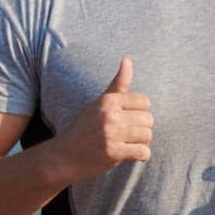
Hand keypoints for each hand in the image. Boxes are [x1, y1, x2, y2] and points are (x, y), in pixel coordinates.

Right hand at [50, 57, 152, 183]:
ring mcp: (110, 134)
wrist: (65, 156)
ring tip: (128, 144)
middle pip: (148, 119)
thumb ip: (117, 84)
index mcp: (108, 101)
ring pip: (147, 136)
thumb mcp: (98, 103)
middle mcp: (109, 115)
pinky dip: (141, 155)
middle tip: (128, 135)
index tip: (128, 120)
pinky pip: (143, 152)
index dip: (140, 112)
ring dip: (141, 143)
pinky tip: (131, 155)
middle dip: (142, 129)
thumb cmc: (85, 128)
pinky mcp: (113, 152)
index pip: (145, 102)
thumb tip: (127, 59)